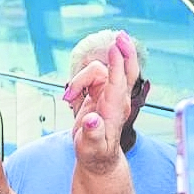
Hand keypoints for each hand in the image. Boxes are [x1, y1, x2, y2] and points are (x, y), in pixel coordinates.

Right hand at [68, 31, 138, 173]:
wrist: (97, 158)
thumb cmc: (95, 153)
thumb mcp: (90, 147)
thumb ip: (91, 133)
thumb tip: (91, 120)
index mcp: (115, 109)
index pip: (119, 81)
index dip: (118, 62)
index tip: (115, 45)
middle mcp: (116, 99)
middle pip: (126, 69)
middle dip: (124, 52)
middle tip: (120, 36)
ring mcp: (109, 95)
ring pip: (97, 73)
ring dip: (79, 81)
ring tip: (67, 98)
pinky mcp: (101, 95)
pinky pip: (91, 79)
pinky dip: (78, 84)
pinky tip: (70, 98)